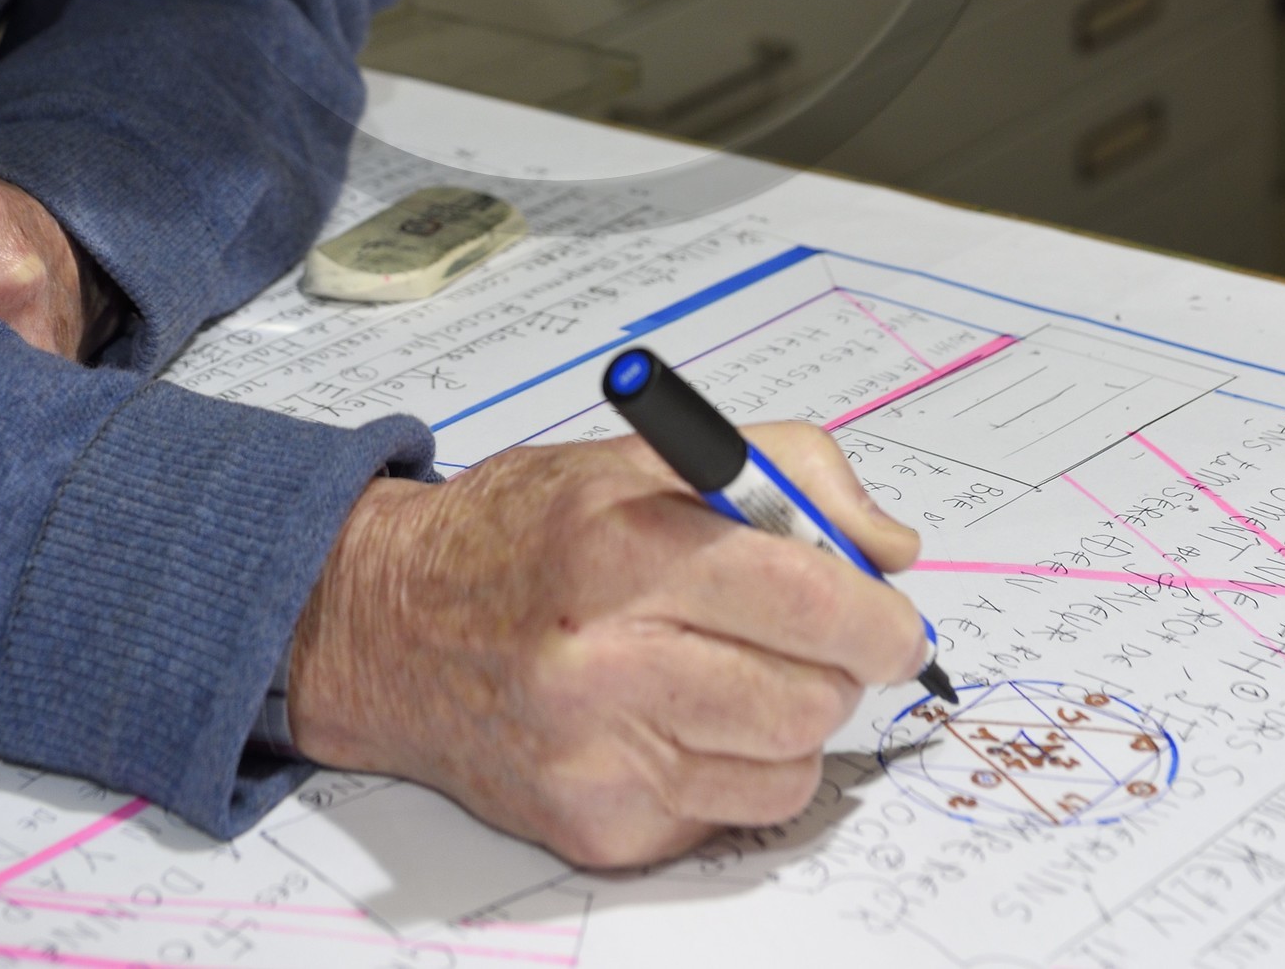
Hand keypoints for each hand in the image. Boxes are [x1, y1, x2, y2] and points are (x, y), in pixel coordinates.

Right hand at [288, 422, 926, 867]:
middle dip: (843, 665)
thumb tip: (890, 549)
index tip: (895, 612)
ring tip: (741, 669)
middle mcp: (602, 659)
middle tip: (825, 638)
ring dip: (796, 718)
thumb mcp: (638, 458)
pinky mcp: (595, 826)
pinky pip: (734, 812)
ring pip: (789, 765)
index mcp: (617, 546)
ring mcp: (597, 756)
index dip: (876, 611)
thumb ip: (781, 472)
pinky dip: (739, 768)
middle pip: (809, 694)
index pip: (803, 597)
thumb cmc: (521, 534)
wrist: (390, 627)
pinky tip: (684, 717)